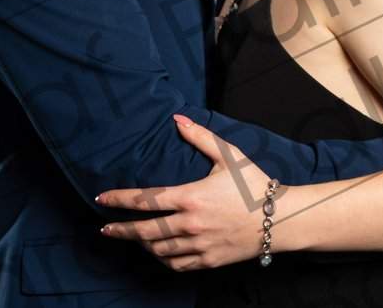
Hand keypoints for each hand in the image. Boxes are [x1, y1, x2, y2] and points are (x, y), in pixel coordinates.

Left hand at [96, 114, 278, 270]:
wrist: (279, 219)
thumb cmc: (254, 185)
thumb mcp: (229, 156)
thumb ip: (200, 136)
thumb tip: (177, 118)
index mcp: (190, 197)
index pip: (144, 200)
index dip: (119, 200)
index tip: (102, 200)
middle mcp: (189, 224)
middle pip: (143, 231)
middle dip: (120, 230)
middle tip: (106, 230)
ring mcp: (198, 245)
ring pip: (158, 250)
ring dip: (141, 244)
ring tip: (133, 237)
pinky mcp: (208, 261)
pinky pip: (176, 264)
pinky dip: (162, 259)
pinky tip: (158, 253)